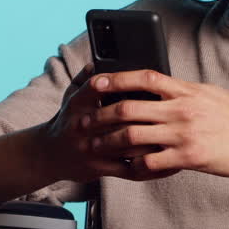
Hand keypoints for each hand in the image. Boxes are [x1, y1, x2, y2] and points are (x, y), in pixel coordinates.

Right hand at [39, 64, 180, 182]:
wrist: (49, 155)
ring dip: (155, 141)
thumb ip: (85, 78)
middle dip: (148, 115)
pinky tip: (169, 161)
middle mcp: (82, 126)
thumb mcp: (71, 96)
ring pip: (128, 144)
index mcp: (78, 104)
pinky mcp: (98, 168)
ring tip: (179, 136)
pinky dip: (151, 165)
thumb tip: (98, 60)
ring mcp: (90, 149)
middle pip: (118, 118)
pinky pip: (129, 168)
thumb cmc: (67, 120)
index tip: (138, 82)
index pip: (94, 88)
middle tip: (175, 112)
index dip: (113, 83)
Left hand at [84, 69, 228, 178]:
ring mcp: (184, 134)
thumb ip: (187, 93)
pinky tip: (127, 169)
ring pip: (133, 136)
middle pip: (130, 107)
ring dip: (110, 142)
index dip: (117, 78)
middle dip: (102, 115)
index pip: (145, 78)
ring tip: (97, 148)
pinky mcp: (190, 157)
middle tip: (85, 121)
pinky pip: (151, 163)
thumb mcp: (213, 96)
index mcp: (188, 90)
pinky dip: (135, 166)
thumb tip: (168, 88)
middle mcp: (182, 109)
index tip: (96, 81)